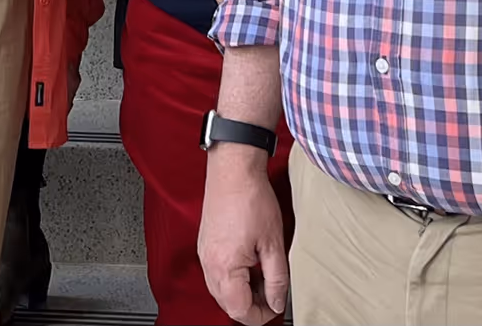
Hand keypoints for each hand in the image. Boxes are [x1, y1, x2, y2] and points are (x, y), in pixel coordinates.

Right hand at [199, 146, 287, 324]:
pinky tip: (250, 263)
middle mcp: (209, 265)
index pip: (240, 311)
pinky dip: (233, 278)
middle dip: (252, 305)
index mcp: (225, 268)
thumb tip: (278, 302)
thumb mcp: (273, 243)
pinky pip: (217, 275)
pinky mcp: (205, 246)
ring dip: (243, 292)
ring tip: (263, 275)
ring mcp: (204, 255)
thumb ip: (277, 279)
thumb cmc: (251, 198)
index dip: (262, 315)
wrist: (233, 169)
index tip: (277, 306)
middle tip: (273, 292)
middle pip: (229, 305)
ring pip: (222, 291)